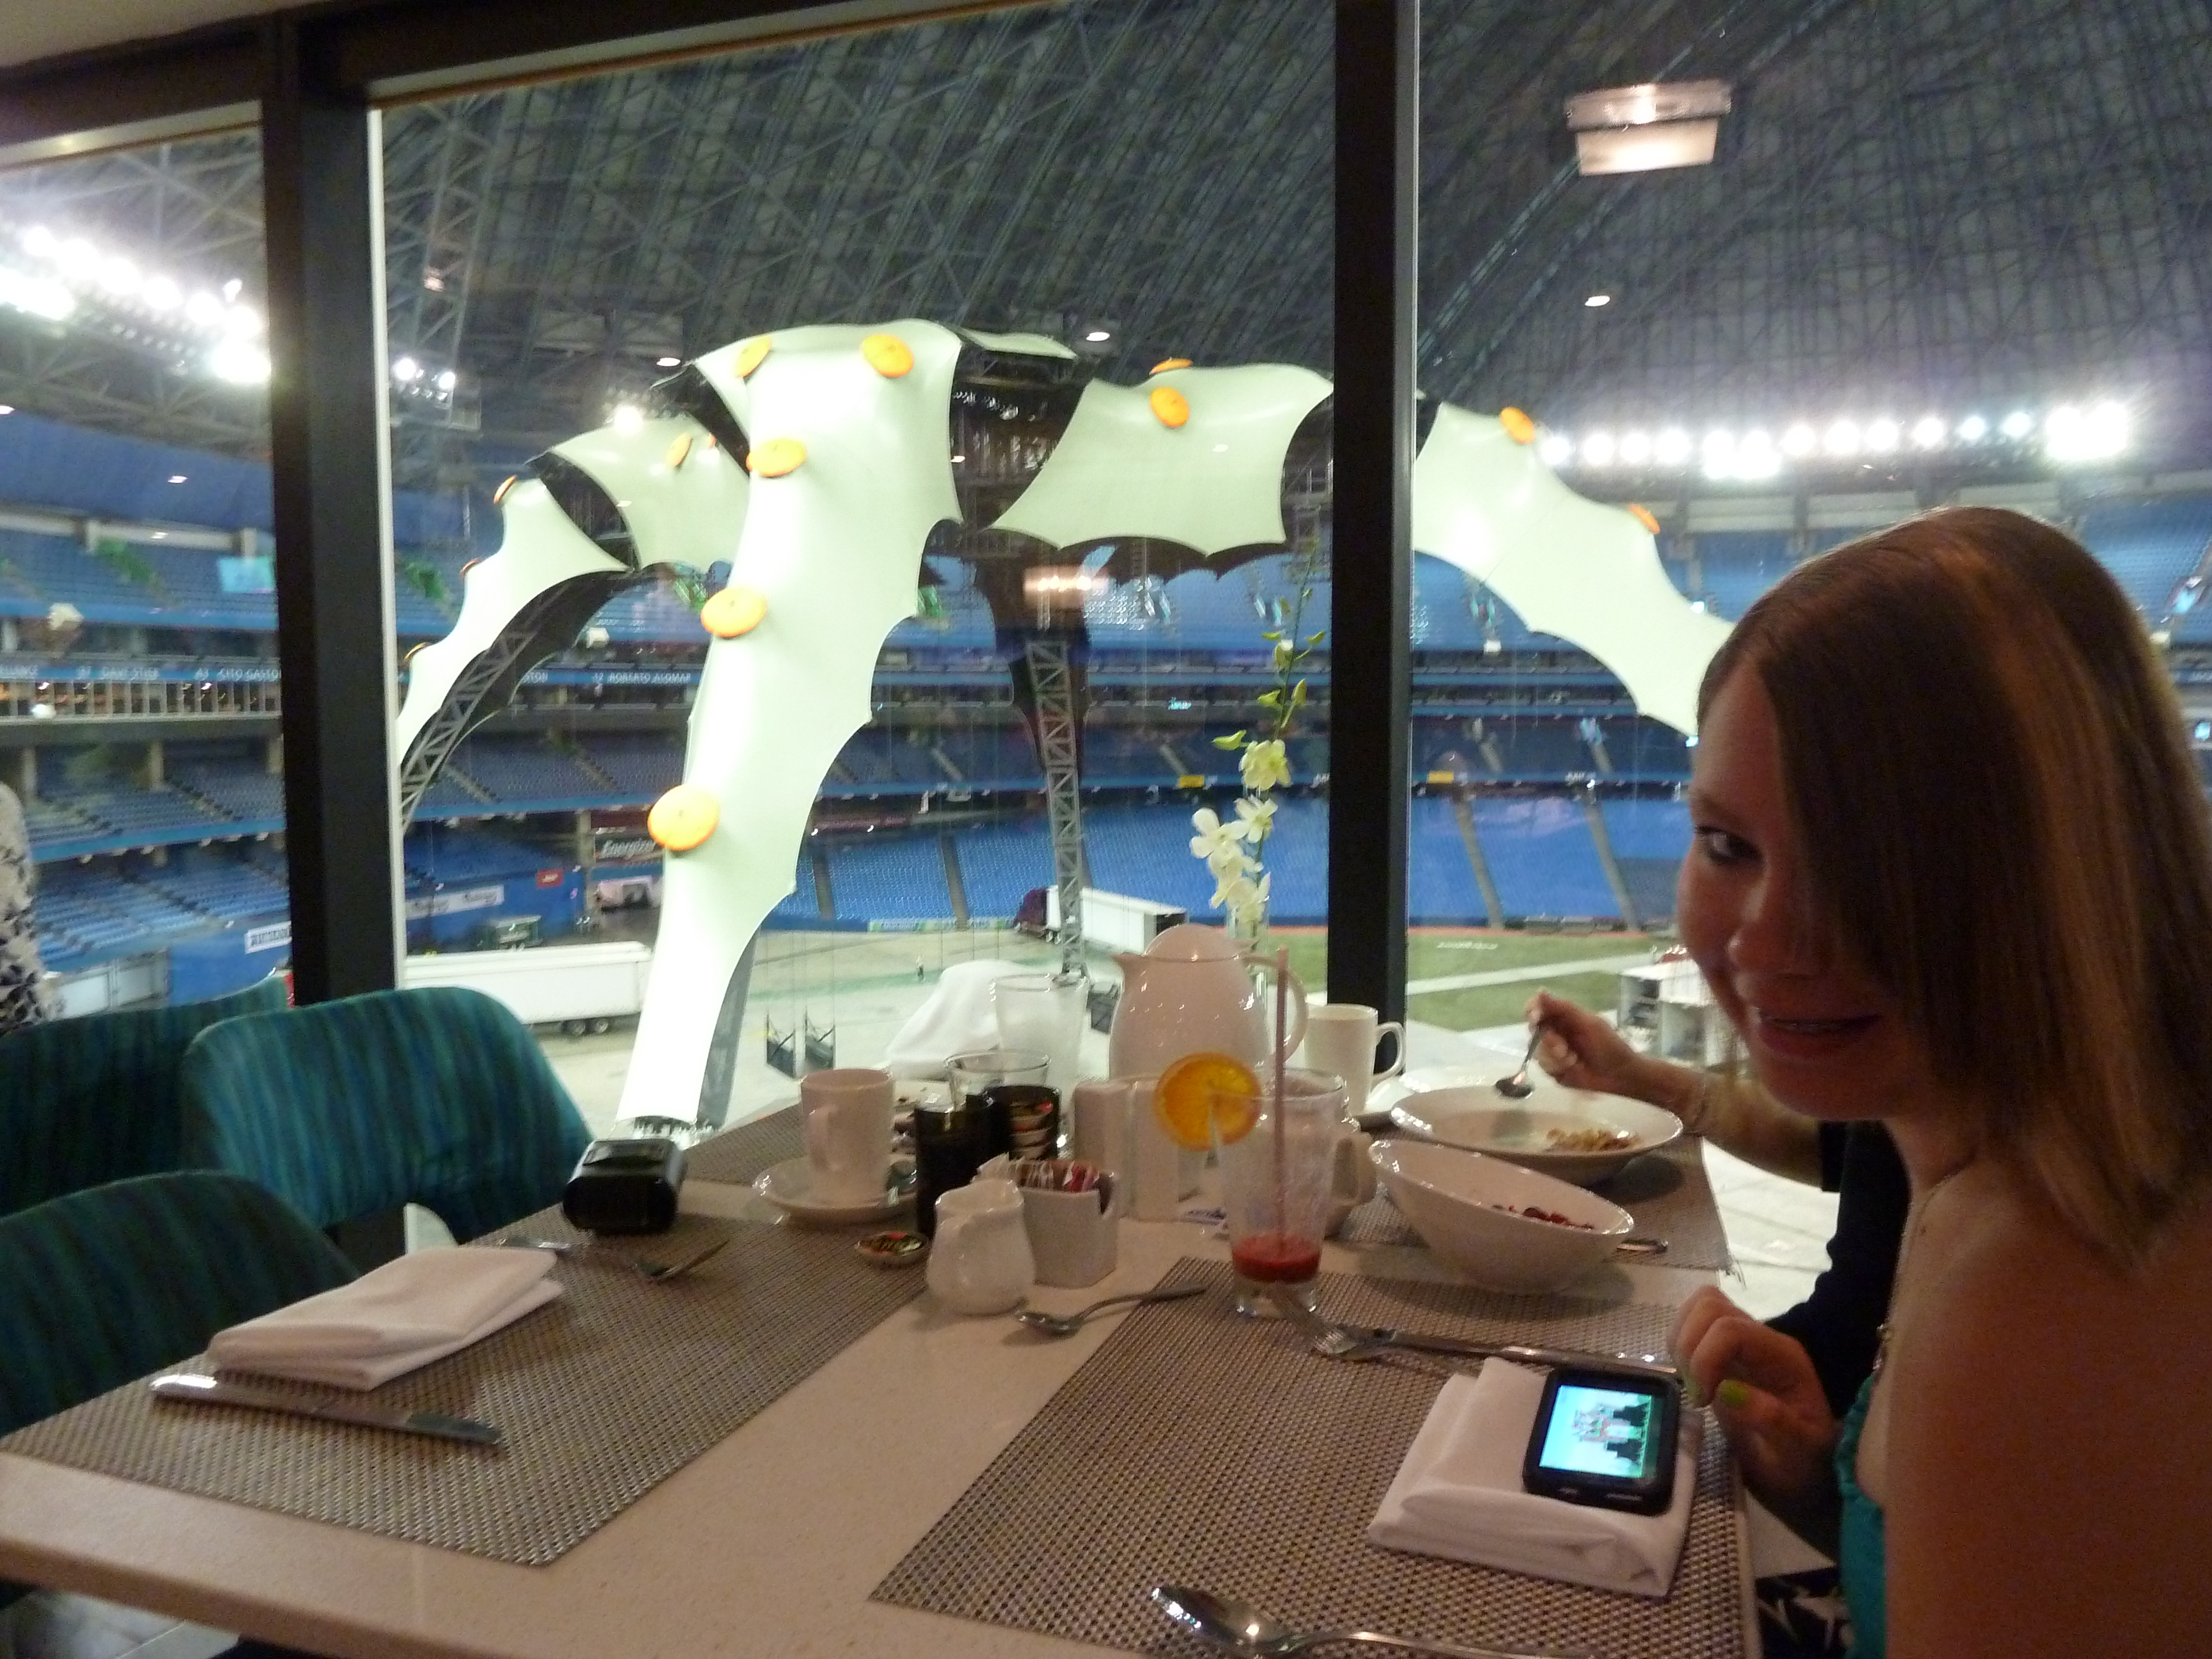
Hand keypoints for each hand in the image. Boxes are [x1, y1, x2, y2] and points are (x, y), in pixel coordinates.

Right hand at [1525, 990, 1645, 1096]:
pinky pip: (1545, 1068)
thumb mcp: (1589, 1024)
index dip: (1532, 1011)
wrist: (1621, 1074)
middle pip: (1534, 1032)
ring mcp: (1553, 1053)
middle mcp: (1555, 1033)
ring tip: (1574, 1061)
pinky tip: (1574, 1069)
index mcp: (1563, 1018)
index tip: (1536, 1018)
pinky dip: (1558, 1069)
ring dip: (1555, 1058)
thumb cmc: (1609, 1045)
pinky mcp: (1555, 1070)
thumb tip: (1540, 991)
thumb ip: (1564, 1008)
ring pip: (1538, 1052)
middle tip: (1563, 1049)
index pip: (1537, 1008)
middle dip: (1548, 1041)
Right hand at [1672, 1286, 1839, 1512]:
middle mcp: (1761, 1339)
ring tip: (1694, 1385)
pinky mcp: (1722, 1351)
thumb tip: (1726, 1390)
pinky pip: (1691, 1325)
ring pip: (1698, 1307)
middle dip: (1690, 1347)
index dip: (1705, 1358)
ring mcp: (1741, 1342)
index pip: (1731, 1328)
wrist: (1805, 1464)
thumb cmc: (1804, 1458)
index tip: (1704, 1401)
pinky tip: (1692, 1381)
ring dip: (1682, 1343)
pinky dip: (1679, 1347)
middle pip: (1711, 1305)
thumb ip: (1771, 1419)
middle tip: (1697, 1392)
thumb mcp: (1800, 1449)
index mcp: (1782, 1356)